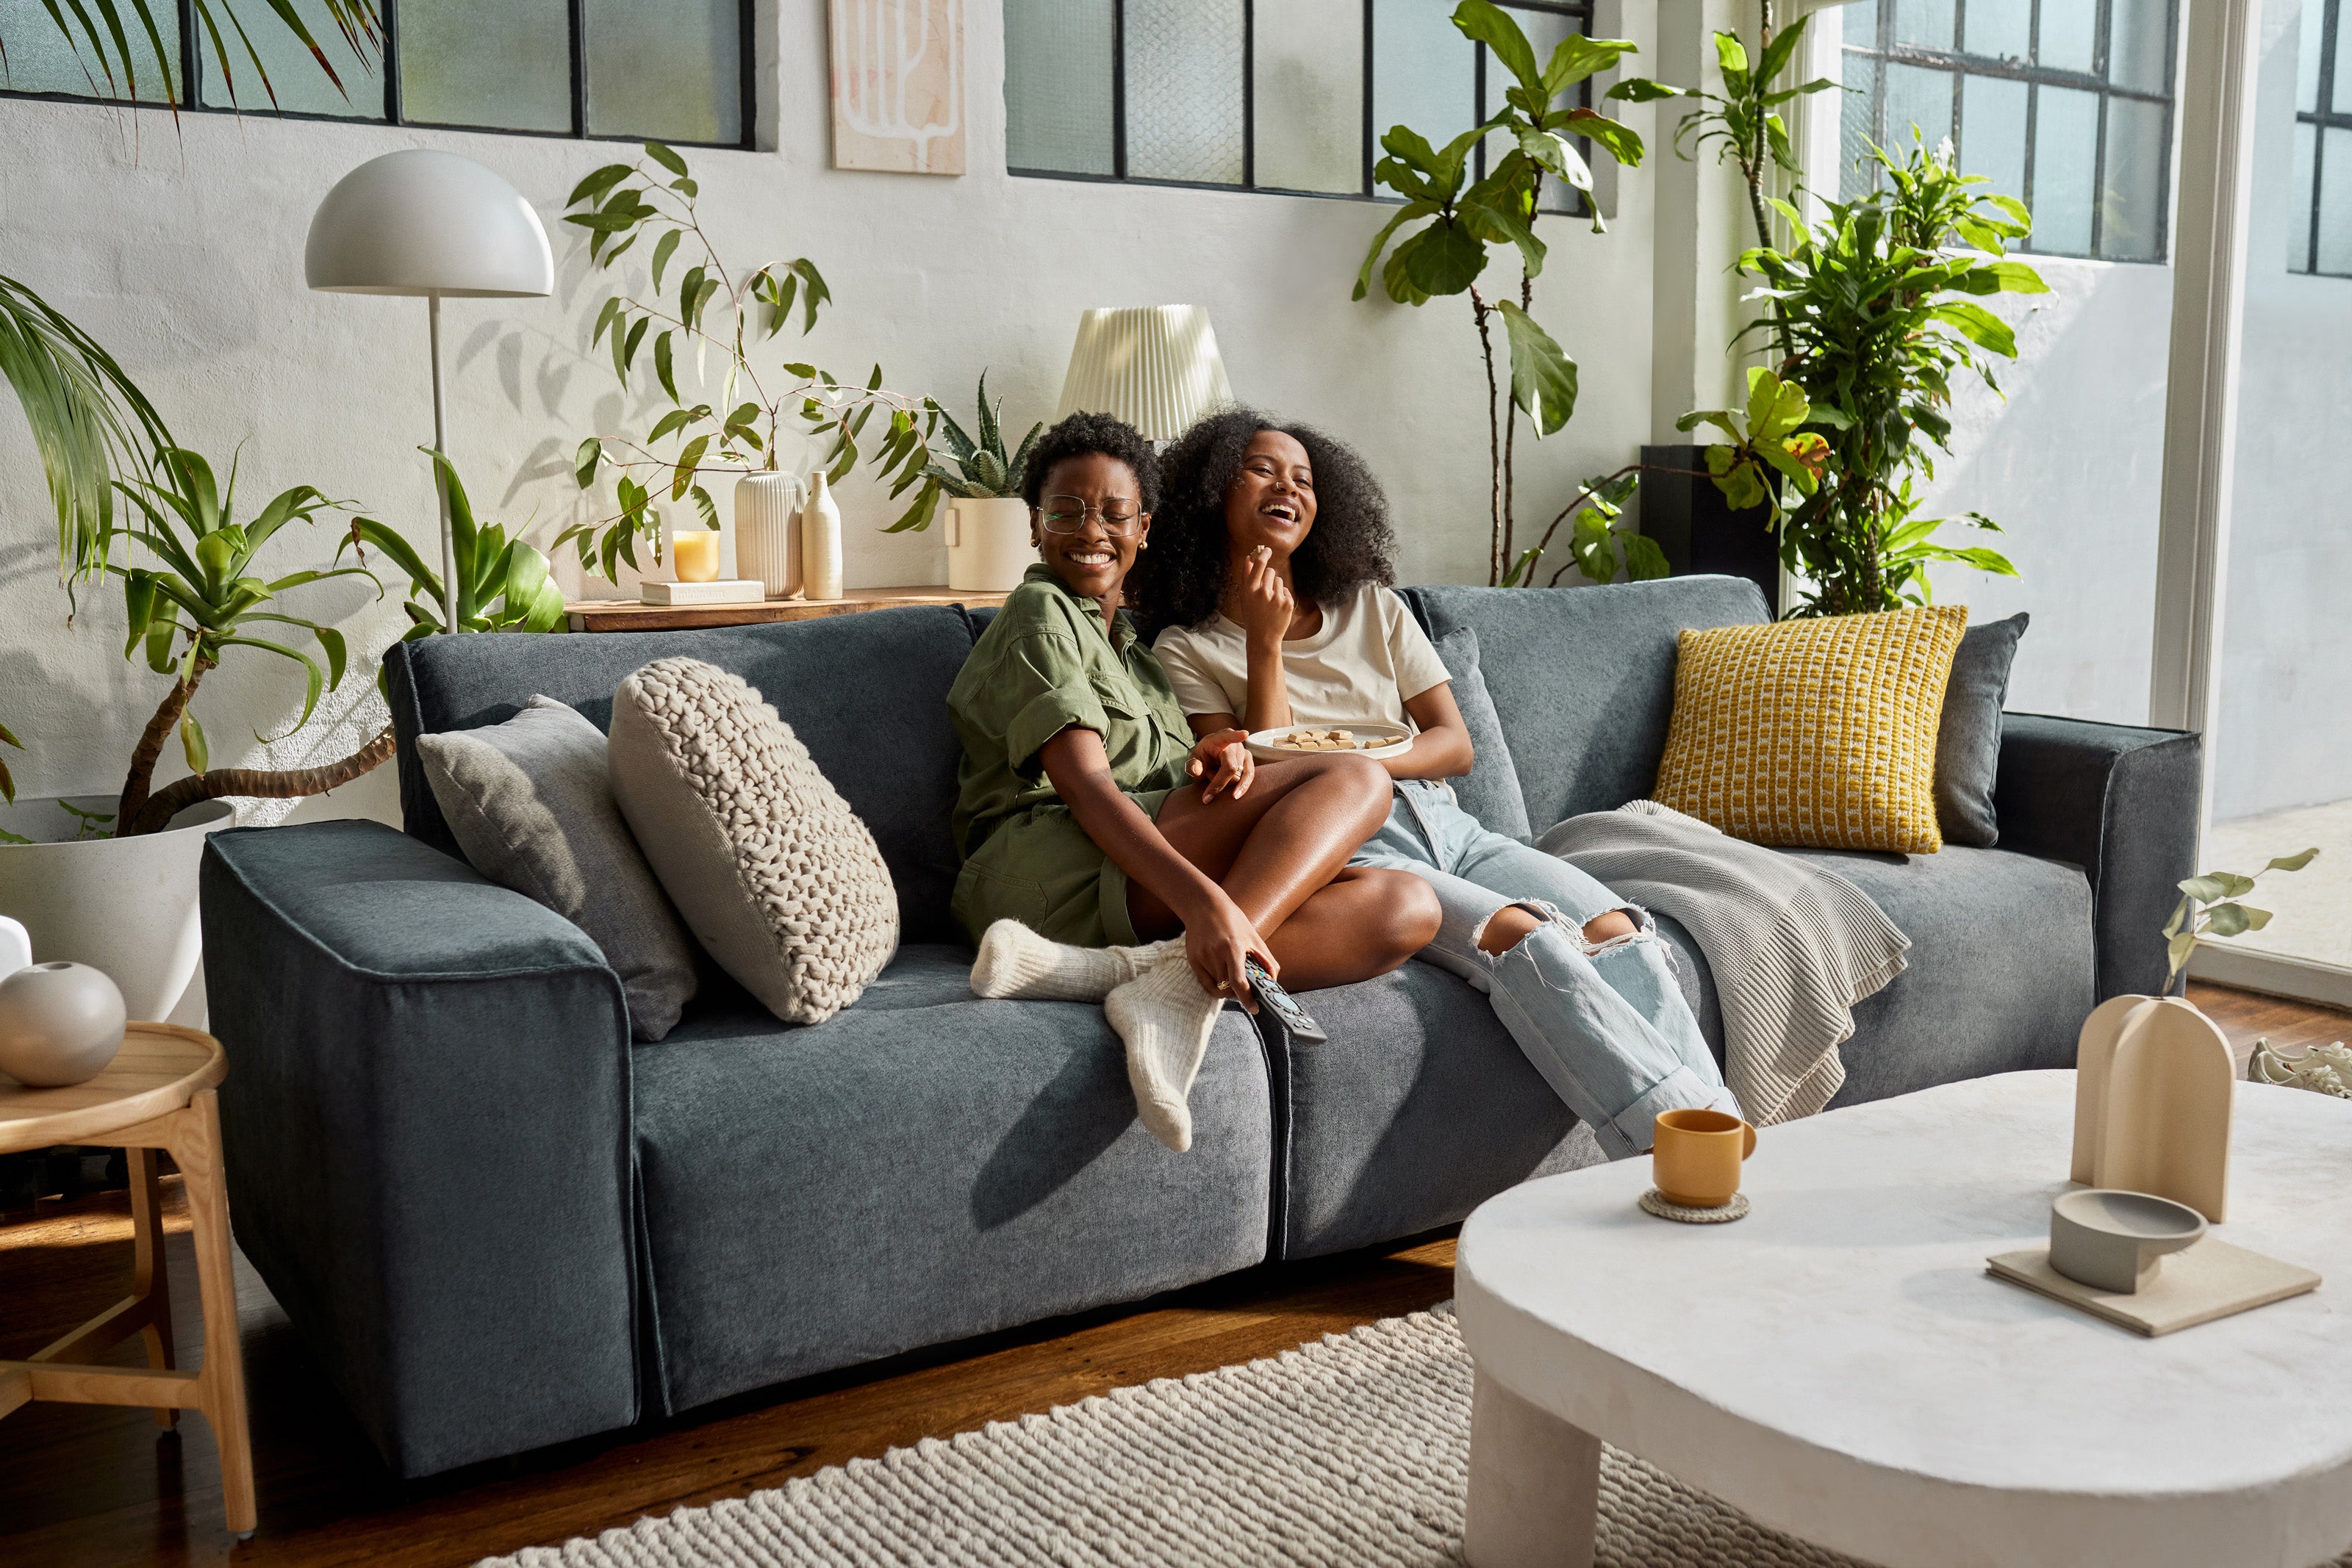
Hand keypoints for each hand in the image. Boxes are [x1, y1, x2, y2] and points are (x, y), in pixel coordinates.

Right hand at [1179, 887, 1274, 1011]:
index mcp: (1233, 947)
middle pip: (1227, 988)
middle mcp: (1215, 954)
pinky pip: (1206, 984)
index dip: (1247, 999)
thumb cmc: (1232, 920)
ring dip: (1228, 990)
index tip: (1254, 1008)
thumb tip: (1272, 981)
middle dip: (1239, 994)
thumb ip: (1266, 960)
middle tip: (1248, 993)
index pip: (1238, 981)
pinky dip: (1216, 987)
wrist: (1203, 905)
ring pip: (1217, 988)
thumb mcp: (1254, 937)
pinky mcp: (1193, 960)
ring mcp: (1202, 957)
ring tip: (1234, 979)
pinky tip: (1223, 981)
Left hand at [1186, 729, 1253, 801]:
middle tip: (1207, 776)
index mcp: (1220, 738)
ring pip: (1238, 776)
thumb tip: (1197, 771)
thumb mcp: (1194, 758)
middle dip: (1216, 780)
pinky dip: (1241, 788)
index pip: (1228, 736)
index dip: (1237, 736)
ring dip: (1224, 783)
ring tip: (1215, 778)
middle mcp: (1236, 745)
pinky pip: (1248, 778)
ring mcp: (1245, 754)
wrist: (1212, 756)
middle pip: (1230, 768)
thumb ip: (1192, 765)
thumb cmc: (1203, 756)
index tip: (1245, 734)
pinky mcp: (1249, 764)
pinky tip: (1235, 796)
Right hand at [1232, 545, 1293, 646]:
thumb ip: (1246, 577)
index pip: (1259, 565)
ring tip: (1270, 602)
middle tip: (1265, 590)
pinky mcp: (1287, 603)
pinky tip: (1276, 608)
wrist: (1263, 637)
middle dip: (1269, 577)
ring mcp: (1277, 598)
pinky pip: (1286, 590)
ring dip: (1276, 587)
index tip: (1267, 549)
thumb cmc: (1251, 616)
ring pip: (1279, 580)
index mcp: (1250, 590)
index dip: (1264, 554)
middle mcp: (1263, 592)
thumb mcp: (1244, 598)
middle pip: (1271, 571)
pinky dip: (1282, 596)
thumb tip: (1249, 558)